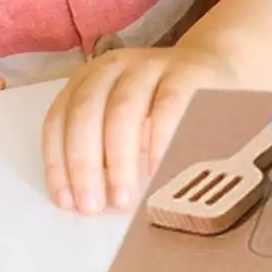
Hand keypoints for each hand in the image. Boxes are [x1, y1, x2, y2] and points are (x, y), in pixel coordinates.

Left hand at [42, 43, 236, 213]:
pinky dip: (160, 141)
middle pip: (85, 114)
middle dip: (83, 165)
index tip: (67, 201)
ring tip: (123, 199)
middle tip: (92, 205)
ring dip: (119, 160)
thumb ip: (104, 151)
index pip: (59, 120)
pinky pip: (169, 106)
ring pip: (123, 110)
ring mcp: (149, 67)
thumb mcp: (126, 125)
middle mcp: (112, 69)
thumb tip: (90, 197)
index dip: (58, 163)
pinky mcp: (186, 73)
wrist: (214, 66)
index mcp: (88, 81)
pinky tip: (157, 170)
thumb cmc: (163, 106)